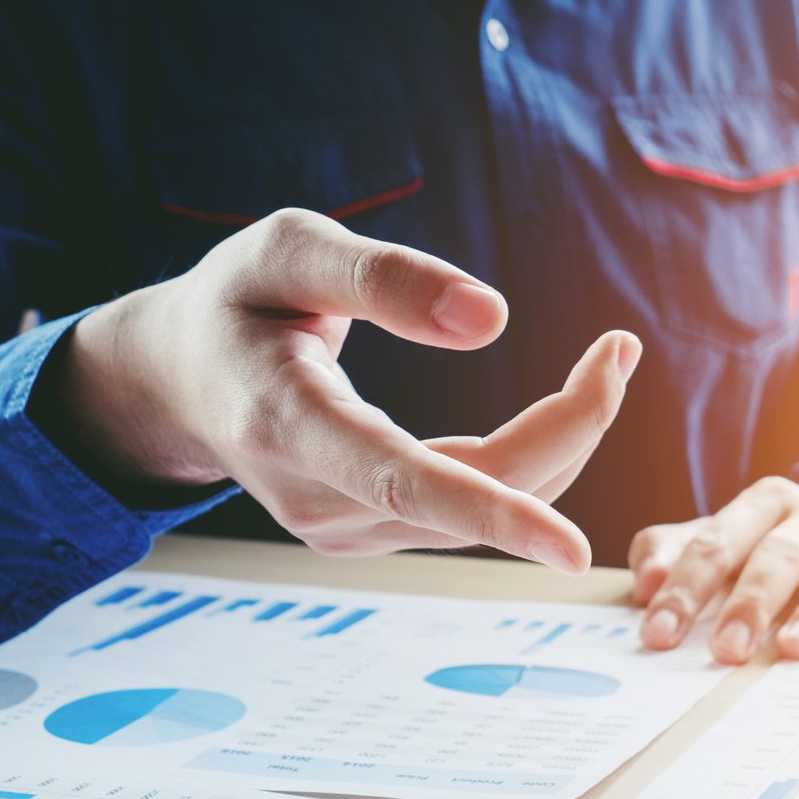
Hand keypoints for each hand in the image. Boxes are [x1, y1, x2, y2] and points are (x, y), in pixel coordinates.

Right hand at [46, 208, 637, 569]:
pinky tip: (569, 405)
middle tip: (621, 348)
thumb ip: (381, 275)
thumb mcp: (287, 249)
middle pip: (473, 489)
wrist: (177, 378)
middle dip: (570, 427)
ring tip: (609, 359)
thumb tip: (492, 319)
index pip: (403, 483)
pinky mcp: (369, 533)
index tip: (572, 549)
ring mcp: (342, 529)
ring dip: (563, 441)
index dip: (492, 515)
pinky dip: (533, 461)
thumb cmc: (236, 300)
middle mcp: (315, 499)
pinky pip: (473, 508)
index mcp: (286, 424)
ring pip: (486, 507)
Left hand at [630, 477, 798, 663]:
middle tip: (726, 651)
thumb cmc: (793, 560)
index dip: (687, 587)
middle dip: (751, 600)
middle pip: (781, 550)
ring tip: (796, 648)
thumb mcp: (734, 552)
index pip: (718, 541)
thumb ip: (683, 556)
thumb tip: (644, 582)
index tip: (659, 634)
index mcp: (767, 506)